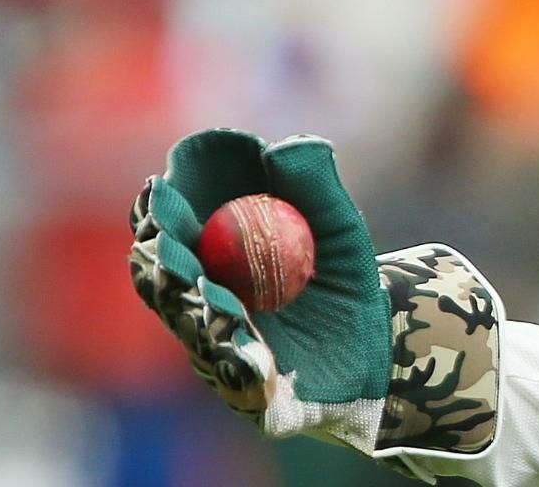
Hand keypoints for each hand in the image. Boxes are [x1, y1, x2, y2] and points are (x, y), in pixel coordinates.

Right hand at [127, 130, 392, 449]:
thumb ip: (315, 186)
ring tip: (199, 291)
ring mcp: (216, 347)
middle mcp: (200, 301)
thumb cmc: (344, 272)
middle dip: (159, 259)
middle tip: (165, 242)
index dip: (159, 208)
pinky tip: (251, 354)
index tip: (160, 186)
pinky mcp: (246, 392)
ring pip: (195, 327)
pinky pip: (242, 379)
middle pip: (165, 278)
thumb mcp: (339, 224)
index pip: (170, 226)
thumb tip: (287, 147)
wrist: (379, 338)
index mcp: (208, 254)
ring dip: (193, 308)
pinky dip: (245, 365)